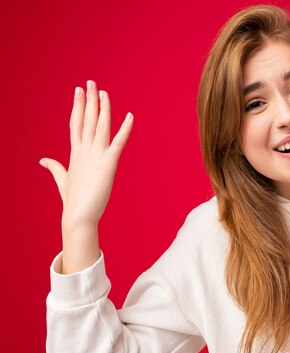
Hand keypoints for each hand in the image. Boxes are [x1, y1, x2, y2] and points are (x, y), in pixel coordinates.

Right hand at [40, 80, 133, 228]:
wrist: (79, 216)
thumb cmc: (74, 201)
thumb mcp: (62, 180)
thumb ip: (54, 167)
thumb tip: (42, 159)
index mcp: (75, 153)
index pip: (76, 124)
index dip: (78, 106)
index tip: (78, 91)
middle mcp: (84, 151)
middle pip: (87, 120)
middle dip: (89, 100)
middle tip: (90, 82)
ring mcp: (95, 156)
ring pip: (100, 126)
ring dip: (102, 108)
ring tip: (102, 91)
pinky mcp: (108, 164)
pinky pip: (118, 142)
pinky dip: (125, 129)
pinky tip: (130, 116)